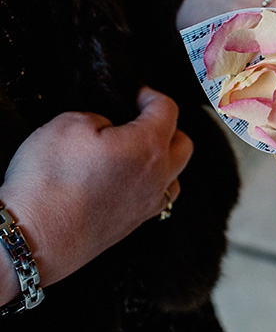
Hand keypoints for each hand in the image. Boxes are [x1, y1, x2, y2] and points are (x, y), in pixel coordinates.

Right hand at [0, 87, 192, 299]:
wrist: (35, 237)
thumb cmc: (49, 180)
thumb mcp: (68, 125)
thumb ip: (98, 118)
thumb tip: (109, 128)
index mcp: (148, 146)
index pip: (168, 110)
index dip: (153, 96)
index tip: (140, 94)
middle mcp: (158, 176)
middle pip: (183, 144)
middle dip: (168, 127)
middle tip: (142, 120)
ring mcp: (149, 203)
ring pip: (175, 175)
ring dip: (164, 160)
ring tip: (138, 152)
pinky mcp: (134, 224)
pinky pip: (157, 199)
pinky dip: (151, 185)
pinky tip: (130, 181)